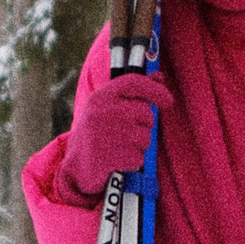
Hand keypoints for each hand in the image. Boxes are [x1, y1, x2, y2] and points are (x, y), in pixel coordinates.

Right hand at [61, 68, 170, 199]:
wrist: (76, 166)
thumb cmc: (98, 132)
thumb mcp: (108, 107)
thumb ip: (134, 91)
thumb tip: (160, 77)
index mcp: (100, 96)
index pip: (133, 82)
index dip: (155, 89)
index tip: (168, 100)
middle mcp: (103, 111)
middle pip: (145, 113)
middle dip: (144, 125)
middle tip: (126, 133)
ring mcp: (107, 134)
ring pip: (146, 137)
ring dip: (138, 145)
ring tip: (119, 146)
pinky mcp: (112, 157)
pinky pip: (140, 158)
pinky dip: (133, 161)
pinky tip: (117, 160)